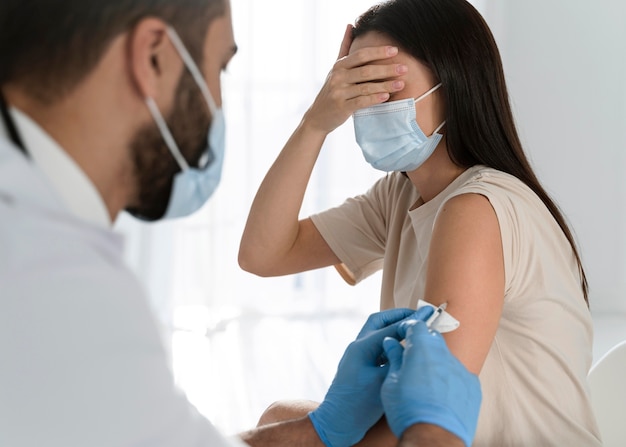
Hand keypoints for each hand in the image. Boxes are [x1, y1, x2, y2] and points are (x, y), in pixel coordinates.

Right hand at [303, 24, 406, 134]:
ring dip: (385, 85)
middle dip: (386, 69)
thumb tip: (350, 25)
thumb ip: (345, 48)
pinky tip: (386, 97)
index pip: (361, 55)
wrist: (318, 116)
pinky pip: (361, 101)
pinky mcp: (342, 107)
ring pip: (366, 87)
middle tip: (404, 68)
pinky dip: (374, 99)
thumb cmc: (332, 91)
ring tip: (400, 84)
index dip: (378, 52)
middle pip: (366, 70)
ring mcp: (339, 92)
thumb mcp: (336, 69)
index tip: (395, 50)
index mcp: (339, 66)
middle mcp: (338, 77)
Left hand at [309, 307, 432, 446]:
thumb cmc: (356, 405)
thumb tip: (413, 347)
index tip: (429, 314)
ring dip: (395, 328)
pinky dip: (392, 343)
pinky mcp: (361, 366)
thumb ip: (396, 361)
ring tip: (414, 328)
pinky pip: (378, 347)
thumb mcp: (382, 382)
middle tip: (419, 314)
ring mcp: (358, 356)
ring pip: (378, 333)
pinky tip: (405, 348)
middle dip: (399, 316)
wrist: (336, 423)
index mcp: (362, 347)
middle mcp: (358, 347)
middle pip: (379, 321)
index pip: (390, 327)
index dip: (411, 320)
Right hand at [381, 320, 481, 446]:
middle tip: (410, 359)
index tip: (401, 334)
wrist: (434, 438)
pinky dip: (449, 379)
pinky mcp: (472, 386)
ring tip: (424, 383)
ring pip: (446, 358)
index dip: (407, 328)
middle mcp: (444, 354)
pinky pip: (459, 375)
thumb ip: (394, 358)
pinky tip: (439, 395)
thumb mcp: (391, 382)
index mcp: (422, 349)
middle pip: (433, 339)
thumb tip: (391, 343)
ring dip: (435, 363)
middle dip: (422, 344)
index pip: (416, 325)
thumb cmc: (408, 410)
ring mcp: (461, 370)